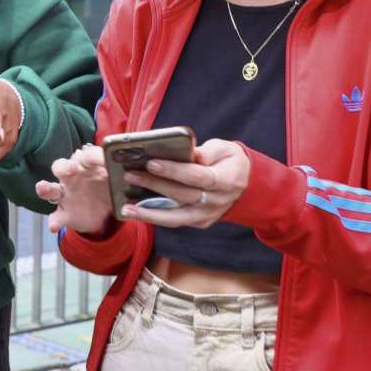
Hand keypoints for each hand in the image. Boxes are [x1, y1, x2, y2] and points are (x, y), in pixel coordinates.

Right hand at [36, 143, 113, 234]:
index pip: (84, 156)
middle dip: (65, 166)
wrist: (103, 214)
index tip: (102, 158)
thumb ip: (119, 173)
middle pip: (60, 167)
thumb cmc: (105, 188)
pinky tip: (53, 225)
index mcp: (84, 166)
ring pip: (50, 189)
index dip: (91, 156)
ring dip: (45, 187)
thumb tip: (131, 166)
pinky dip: (53, 221)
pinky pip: (55, 216)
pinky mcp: (64, 214)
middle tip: (74, 168)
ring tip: (44, 188)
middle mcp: (70, 178)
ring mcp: (65, 196)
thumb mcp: (115, 179)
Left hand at [120, 138, 250, 227]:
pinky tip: (135, 211)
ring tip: (126, 208)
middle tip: (129, 175)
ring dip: (149, 213)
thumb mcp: (224, 148)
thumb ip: (206, 152)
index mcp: (227, 180)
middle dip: (154, 185)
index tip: (151, 163)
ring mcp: (208, 215)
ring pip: (177, 217)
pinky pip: (175, 221)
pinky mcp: (199, 222)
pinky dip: (155, 217)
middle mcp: (218, 201)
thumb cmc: (228, 160)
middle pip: (182, 195)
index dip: (174, 170)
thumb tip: (188, 154)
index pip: (197, 176)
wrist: (244, 183)